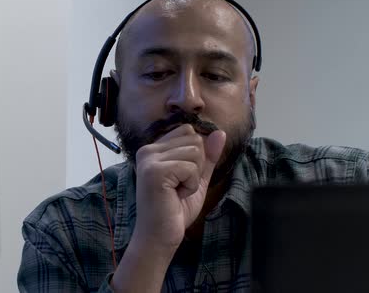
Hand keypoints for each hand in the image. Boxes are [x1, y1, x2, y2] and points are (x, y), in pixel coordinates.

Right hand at [133, 124, 225, 249]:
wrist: (160, 236)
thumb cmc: (175, 209)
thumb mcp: (197, 178)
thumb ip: (208, 156)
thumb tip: (221, 133)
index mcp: (154, 148)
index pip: (189, 131)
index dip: (195, 156)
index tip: (180, 177)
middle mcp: (148, 149)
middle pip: (194, 139)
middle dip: (196, 166)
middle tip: (179, 186)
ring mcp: (149, 159)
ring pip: (195, 152)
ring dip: (194, 177)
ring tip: (177, 191)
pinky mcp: (155, 171)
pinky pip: (190, 168)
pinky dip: (190, 185)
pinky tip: (176, 196)